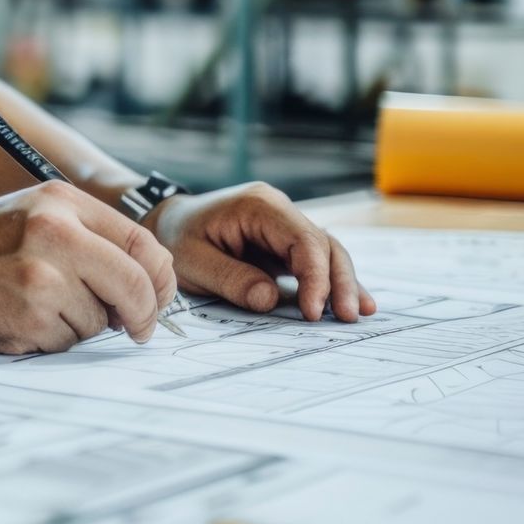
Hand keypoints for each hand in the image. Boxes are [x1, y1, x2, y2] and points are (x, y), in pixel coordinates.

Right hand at [0, 181, 177, 353]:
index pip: (142, 242)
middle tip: (133, 328)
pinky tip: (18, 320)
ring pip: (100, 319)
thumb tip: (149, 281)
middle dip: (142, 314)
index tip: (156, 299)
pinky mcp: (26, 316)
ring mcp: (39, 275)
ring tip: (35, 306)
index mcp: (60, 202)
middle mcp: (53, 232)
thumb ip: (88, 237)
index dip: (161, 279)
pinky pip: (67, 341)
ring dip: (80, 325)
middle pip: (135, 283)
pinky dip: (51, 340)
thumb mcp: (31, 216)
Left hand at [146, 182, 375, 322]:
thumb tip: (270, 300)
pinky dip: (331, 282)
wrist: (166, 223)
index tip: (313, 311)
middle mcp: (279, 211)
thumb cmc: (176, 237)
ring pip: (326, 253)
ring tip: (357, 314)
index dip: (314, 276)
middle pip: (323, 244)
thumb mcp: (192, 260)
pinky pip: (315, 262)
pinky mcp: (284, 245)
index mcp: (259, 206)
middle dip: (338, 281)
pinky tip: (353, 303)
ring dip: (342, 283)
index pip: (302, 239)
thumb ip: (230, 279)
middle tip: (347, 317)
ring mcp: (284, 227)